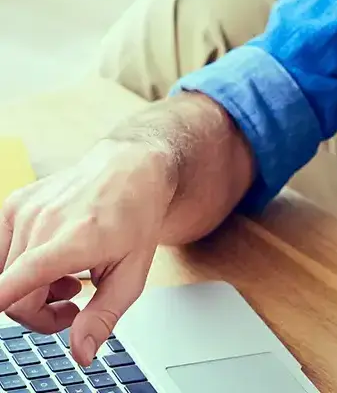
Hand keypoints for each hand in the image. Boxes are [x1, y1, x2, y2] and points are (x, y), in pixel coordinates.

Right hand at [0, 140, 175, 365]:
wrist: (131, 169)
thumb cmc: (136, 217)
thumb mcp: (133, 273)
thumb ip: (103, 317)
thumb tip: (81, 354)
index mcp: (73, 240)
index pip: (19, 280)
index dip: (7, 303)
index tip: (6, 310)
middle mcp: (41, 223)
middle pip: (13, 295)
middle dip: (41, 314)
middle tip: (74, 308)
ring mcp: (23, 211)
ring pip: (4, 277)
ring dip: (33, 291)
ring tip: (70, 280)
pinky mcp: (13, 205)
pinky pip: (3, 254)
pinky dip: (23, 268)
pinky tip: (54, 261)